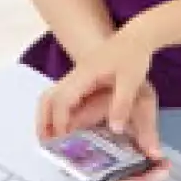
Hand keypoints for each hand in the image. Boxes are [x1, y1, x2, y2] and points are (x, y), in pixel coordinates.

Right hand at [37, 28, 166, 180]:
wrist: (136, 36)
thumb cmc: (134, 56)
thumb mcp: (132, 80)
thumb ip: (123, 103)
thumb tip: (115, 129)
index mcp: (84, 75)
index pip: (62, 101)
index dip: (60, 122)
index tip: (62, 141)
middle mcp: (75, 76)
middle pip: (48, 99)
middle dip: (44, 122)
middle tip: (47, 144)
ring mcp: (75, 77)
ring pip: (51, 97)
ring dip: (47, 117)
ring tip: (51, 139)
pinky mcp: (80, 79)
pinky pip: (61, 96)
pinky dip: (56, 112)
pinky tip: (65, 126)